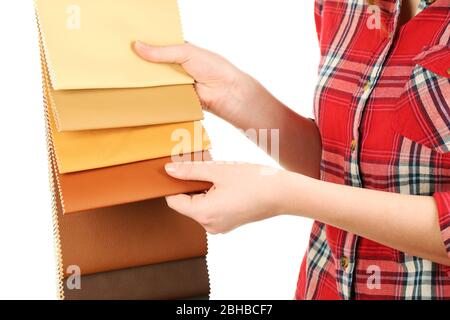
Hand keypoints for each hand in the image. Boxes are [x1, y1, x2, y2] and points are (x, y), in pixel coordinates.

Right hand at [133, 41, 254, 124]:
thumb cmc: (212, 67)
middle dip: (141, 65)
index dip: (144, 46)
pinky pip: (160, 96)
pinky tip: (137, 93)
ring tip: (125, 77)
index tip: (127, 45)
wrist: (226, 92)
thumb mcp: (186, 52)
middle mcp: (175, 68)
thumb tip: (137, 46)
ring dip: (144, 81)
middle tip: (122, 62)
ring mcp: (174, 83)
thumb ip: (162, 52)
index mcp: (178, 52)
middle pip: (153, 65)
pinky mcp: (175, 98)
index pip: (157, 47)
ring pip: (154, 82)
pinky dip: (152, 95)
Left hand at [164, 161, 286, 233]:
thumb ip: (190, 171)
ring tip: (221, 175)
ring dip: (204, 188)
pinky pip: (212, 209)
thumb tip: (169, 171)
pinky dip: (214, 195)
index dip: (173, 184)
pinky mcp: (228, 223)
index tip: (180, 169)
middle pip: (187, 203)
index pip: (174, 201)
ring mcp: (219, 226)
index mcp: (203, 214)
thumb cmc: (253, 181)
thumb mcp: (218, 170)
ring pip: (200, 204)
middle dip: (192, 184)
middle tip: (207, 168)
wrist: (282, 194)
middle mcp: (209, 225)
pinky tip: (227, 184)